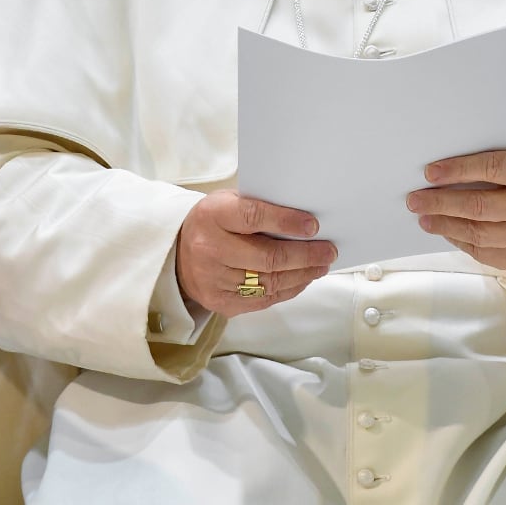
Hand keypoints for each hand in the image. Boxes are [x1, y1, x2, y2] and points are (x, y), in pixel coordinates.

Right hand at [175, 191, 336, 317]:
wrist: (178, 255)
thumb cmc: (213, 224)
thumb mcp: (227, 203)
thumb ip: (259, 208)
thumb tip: (303, 221)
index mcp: (211, 216)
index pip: (252, 217)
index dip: (286, 222)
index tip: (313, 226)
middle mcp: (209, 249)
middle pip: (267, 257)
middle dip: (304, 255)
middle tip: (327, 251)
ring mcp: (213, 280)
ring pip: (269, 282)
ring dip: (302, 275)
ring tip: (320, 265)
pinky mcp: (221, 302)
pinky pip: (264, 299)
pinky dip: (289, 289)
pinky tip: (302, 279)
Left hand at [407, 149, 505, 273]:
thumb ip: (494, 166)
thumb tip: (445, 174)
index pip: (490, 168)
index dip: (457, 170)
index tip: (430, 173)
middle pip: (478, 205)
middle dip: (440, 202)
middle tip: (415, 200)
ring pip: (478, 232)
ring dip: (445, 225)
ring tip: (425, 218)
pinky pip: (484, 252)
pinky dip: (461, 241)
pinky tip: (447, 232)